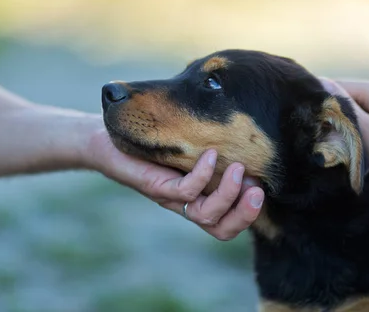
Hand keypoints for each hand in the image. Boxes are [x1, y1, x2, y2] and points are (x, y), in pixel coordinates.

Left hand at [84, 126, 263, 240]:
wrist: (105, 140)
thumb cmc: (150, 143)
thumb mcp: (186, 149)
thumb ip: (211, 153)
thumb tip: (249, 144)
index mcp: (197, 200)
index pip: (227, 225)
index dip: (248, 216)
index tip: (262, 190)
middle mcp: (185, 205)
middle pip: (221, 229)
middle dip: (244, 214)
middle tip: (258, 191)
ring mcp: (170, 198)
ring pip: (205, 215)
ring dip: (228, 194)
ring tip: (238, 169)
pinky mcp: (155, 187)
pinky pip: (184, 191)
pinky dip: (203, 174)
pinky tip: (209, 154)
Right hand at [320, 78, 368, 200]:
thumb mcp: (365, 132)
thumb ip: (343, 106)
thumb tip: (322, 82)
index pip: (340, 86)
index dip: (325, 103)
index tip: (316, 124)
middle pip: (354, 96)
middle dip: (340, 114)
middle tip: (331, 138)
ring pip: (366, 108)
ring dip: (354, 122)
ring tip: (351, 144)